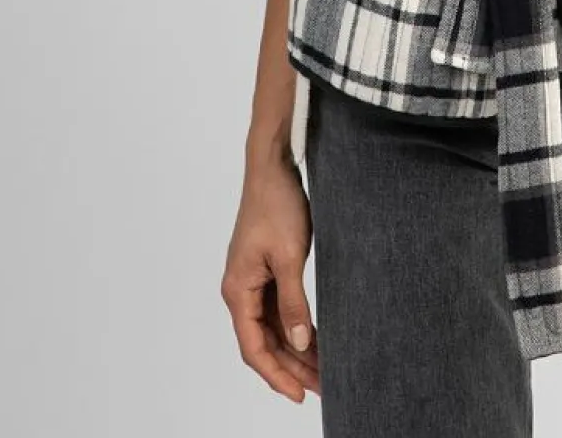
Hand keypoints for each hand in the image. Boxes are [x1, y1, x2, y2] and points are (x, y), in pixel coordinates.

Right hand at [221, 155, 320, 402]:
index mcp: (238, 290)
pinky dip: (296, 325)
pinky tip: (315, 338)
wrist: (272, 167)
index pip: (254, 348)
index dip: (276, 375)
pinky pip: (278, 308)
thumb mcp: (289, 257)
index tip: (299, 395)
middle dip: (291, 366)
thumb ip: (293, 303)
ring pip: (273, 327)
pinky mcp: (265, 269)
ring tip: (324, 369)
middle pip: (264, 341)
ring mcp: (252, 280)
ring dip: (296, 348)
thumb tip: (299, 342)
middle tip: (322, 386)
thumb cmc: (276, 204)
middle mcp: (240, 290)